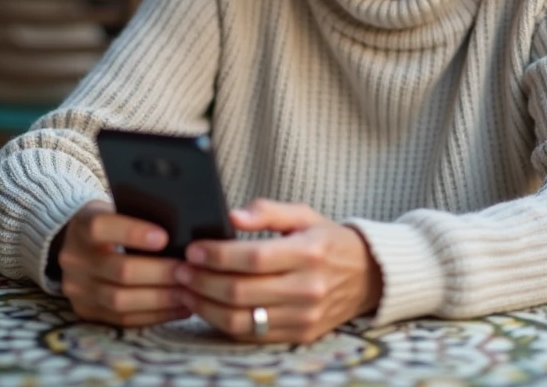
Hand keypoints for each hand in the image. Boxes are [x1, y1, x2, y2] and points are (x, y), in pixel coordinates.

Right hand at [55, 201, 190, 327]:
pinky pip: (123, 320)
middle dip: (159, 273)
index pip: (101, 227)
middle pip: (119, 270)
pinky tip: (180, 308)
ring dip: (160, 298)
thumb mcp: (120, 208)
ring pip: (120, 301)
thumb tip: (183, 232)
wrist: (81, 244)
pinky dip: (155, 315)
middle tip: (189, 271)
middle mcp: (73, 259)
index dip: (132, 233)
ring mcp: (76, 289)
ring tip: (189, 293)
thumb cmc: (115, 222)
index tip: (164, 238)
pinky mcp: (86, 311)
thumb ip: (143, 216)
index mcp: (81, 226)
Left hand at [174, 200, 382, 343]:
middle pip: (241, 291)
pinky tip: (207, 307)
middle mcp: (308, 288)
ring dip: (205, 306)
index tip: (193, 250)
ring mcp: (304, 316)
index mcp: (309, 252)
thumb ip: (267, 210)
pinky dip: (222, 323)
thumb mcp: (304, 214)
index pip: (253, 258)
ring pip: (242, 319)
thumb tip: (232, 216)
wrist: (368, 276)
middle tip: (179, 270)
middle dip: (202, 280)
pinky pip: (252, 335)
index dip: (217, 255)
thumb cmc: (327, 240)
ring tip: (185, 290)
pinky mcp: (300, 335)